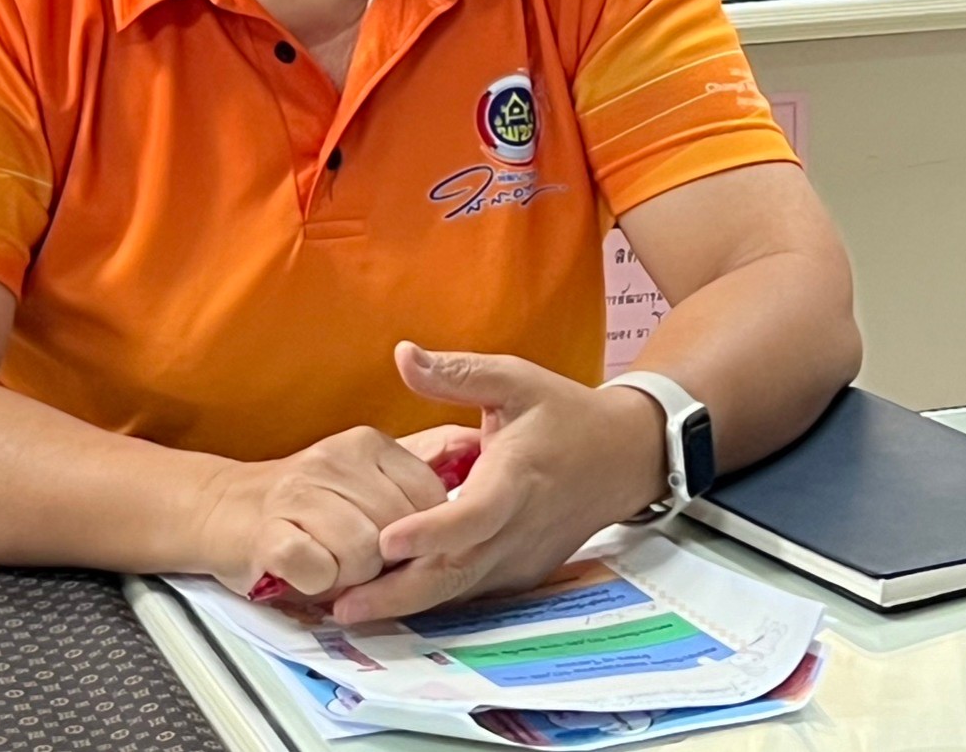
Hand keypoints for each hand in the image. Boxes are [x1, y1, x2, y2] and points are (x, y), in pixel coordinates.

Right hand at [197, 425, 464, 600]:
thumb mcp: (364, 473)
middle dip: (384, 561)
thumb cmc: (305, 503)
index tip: (394, 546)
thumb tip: (475, 449)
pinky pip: (321, 571)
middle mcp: (335, 460)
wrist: (221, 509)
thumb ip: (416, 467)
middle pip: (398, 531)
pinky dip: (318, 584)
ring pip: (362, 554)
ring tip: (328, 562)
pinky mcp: (270, 533)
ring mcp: (300, 494)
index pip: (429, 498)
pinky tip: (305, 572)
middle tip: (354, 559)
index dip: (419, 537)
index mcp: (367, 444)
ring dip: (349, 576)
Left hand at [326, 343, 664, 624]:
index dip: (432, 532)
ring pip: (460, 592)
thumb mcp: (514, 379)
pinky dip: (431, 600)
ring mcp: (521, 558)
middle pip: (457, 572)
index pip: (475, 515)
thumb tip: (402, 355)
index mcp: (517, 477)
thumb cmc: (565, 414)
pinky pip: (472, 593)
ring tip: (349, 610)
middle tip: (342, 605)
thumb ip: (456, 373)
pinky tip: (388, 601)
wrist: (623, 458)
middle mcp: (519, 528)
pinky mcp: (519, 574)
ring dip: (407, 605)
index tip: (386, 541)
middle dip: (399, 593)